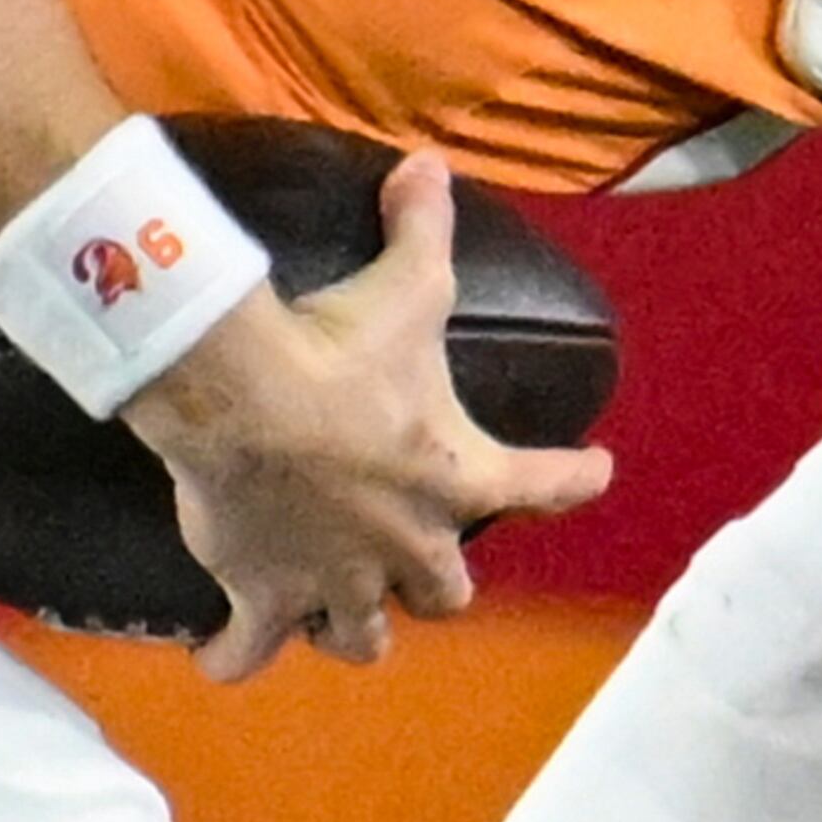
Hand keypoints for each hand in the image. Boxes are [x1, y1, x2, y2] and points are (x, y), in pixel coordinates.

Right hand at [119, 152, 612, 675]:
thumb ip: (423, 226)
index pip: (542, 484)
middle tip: (425, 564)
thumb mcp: (406, 282)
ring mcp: (336, 581)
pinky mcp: (263, 595)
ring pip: (362, 636)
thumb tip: (427, 165)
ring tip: (341, 617)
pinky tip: (223, 655)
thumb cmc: (343, 347)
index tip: (598, 471)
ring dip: (356, 628)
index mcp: (459, 474)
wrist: (247, 399)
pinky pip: (250, 650)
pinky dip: (235, 656)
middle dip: (437, 584)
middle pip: (444, 593)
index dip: (572, 478)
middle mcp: (408, 543)